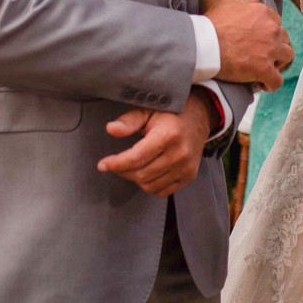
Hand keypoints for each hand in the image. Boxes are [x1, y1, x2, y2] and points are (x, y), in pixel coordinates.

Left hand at [97, 92, 212, 196]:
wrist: (199, 118)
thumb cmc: (170, 113)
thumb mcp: (148, 110)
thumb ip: (129, 121)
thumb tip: (111, 129)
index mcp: (168, 136)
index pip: (137, 158)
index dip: (116, 163)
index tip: (103, 164)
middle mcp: (179, 154)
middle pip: (141, 174)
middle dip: (123, 171)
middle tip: (115, 164)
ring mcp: (186, 167)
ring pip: (150, 185)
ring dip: (135, 179)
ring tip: (131, 167)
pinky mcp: (189, 175)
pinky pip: (162, 191)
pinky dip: (149, 186)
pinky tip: (146, 173)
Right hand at [208, 0, 292, 90]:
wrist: (205, 44)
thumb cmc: (214, 23)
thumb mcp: (230, 3)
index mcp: (265, 14)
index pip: (276, 22)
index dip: (268, 32)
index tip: (259, 39)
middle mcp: (272, 30)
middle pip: (284, 39)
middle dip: (277, 46)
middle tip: (263, 54)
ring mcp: (270, 50)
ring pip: (287, 57)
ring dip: (278, 62)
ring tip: (266, 67)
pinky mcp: (264, 69)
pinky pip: (277, 80)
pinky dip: (272, 84)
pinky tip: (264, 84)